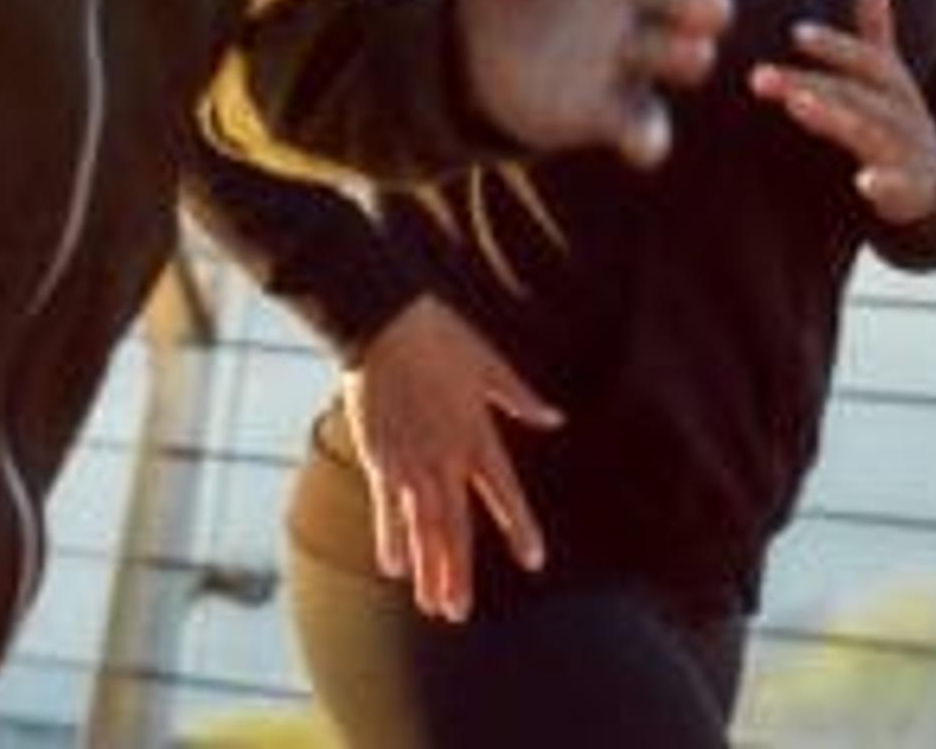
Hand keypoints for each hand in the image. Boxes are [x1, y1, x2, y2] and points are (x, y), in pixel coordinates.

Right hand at [345, 296, 562, 622]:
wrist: (383, 323)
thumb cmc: (440, 338)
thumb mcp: (490, 366)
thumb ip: (521, 399)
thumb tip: (555, 418)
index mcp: (477, 436)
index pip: (504, 494)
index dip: (518, 527)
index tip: (534, 559)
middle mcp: (445, 458)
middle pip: (454, 527)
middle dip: (458, 572)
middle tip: (459, 613)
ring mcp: (410, 462)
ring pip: (422, 527)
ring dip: (428, 568)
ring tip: (433, 606)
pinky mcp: (380, 457)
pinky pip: (384, 508)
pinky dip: (389, 538)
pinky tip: (392, 568)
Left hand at [752, 0, 935, 226]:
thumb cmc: (901, 122)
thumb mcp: (891, 75)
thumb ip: (877, 29)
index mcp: (892, 83)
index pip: (863, 58)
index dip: (833, 45)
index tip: (796, 33)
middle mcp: (899, 110)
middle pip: (852, 92)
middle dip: (808, 82)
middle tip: (760, 78)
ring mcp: (905, 148)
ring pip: (868, 130)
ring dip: (833, 117)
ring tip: (796, 104)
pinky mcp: (908, 188)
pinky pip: (896, 185)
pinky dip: (882, 184)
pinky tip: (863, 182)